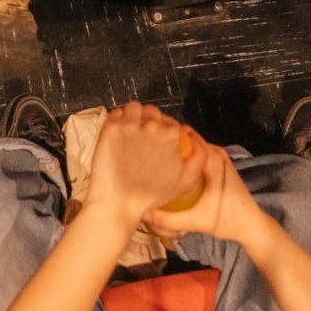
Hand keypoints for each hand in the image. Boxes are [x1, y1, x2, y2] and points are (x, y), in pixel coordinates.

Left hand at [85, 102, 205, 228]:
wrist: (119, 203)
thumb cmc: (151, 195)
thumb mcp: (186, 180)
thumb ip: (199, 156)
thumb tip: (191, 133)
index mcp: (171, 134)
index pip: (170, 121)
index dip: (166, 130)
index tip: (159, 140)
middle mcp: (151, 125)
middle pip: (152, 111)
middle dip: (150, 121)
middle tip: (144, 137)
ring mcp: (129, 125)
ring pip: (134, 108)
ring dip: (134, 116)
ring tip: (131, 132)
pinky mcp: (111, 128)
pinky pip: (116, 112)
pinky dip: (118, 119)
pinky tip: (119, 134)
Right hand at [143, 142, 265, 244]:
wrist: (250, 225)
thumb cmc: (227, 220)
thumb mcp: (196, 222)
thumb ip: (169, 219)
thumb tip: (143, 212)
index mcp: (213, 161)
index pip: (189, 137)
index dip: (170, 135)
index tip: (150, 139)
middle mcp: (218, 154)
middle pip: (190, 139)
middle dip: (171, 142)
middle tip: (149, 148)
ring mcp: (221, 158)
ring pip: (195, 146)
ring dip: (179, 148)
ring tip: (157, 154)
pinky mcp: (221, 165)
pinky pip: (200, 153)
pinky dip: (187, 155)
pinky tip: (174, 166)